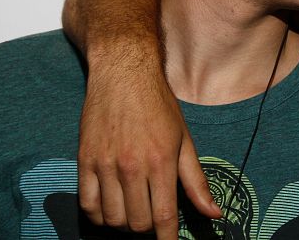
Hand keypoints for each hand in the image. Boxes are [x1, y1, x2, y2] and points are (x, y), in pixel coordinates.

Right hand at [77, 43, 220, 238]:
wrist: (125, 74)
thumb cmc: (159, 106)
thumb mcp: (185, 141)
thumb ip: (197, 181)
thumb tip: (214, 213)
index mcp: (161, 161)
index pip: (163, 217)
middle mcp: (131, 166)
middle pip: (136, 223)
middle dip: (147, 229)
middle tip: (153, 218)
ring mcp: (105, 164)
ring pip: (111, 219)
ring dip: (124, 224)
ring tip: (134, 211)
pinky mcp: (84, 160)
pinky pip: (87, 205)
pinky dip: (99, 215)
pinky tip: (111, 207)